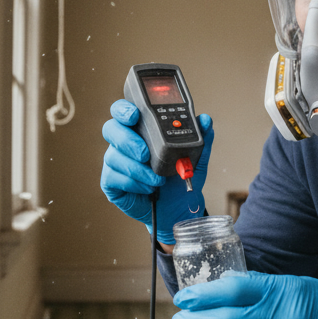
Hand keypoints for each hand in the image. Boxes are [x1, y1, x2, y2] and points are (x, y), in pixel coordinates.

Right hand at [100, 99, 213, 244]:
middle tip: (145, 153)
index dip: (123, 109)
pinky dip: (133, 183)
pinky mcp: (111, 182)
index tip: (134, 115)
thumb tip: (206, 120)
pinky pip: (113, 177)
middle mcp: (125, 142)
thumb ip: (200, 138)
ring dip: (137, 169)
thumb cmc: (180, 179)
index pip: (124, 111)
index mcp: (142, 129)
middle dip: (127, 139)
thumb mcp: (195, 158)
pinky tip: (149, 188)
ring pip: (113, 156)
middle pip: (111, 129)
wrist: (178, 209)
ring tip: (157, 179)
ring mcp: (116, 162)